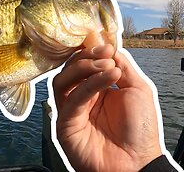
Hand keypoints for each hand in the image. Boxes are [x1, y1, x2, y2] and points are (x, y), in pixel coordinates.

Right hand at [53, 44, 161, 170]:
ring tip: (107, 66)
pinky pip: (71, 99)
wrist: (137, 162)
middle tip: (105, 54)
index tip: (103, 43)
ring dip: (83, 68)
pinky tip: (107, 77)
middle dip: (86, 57)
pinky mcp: (64, 123)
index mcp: (95, 88)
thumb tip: (106, 44)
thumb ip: (122, 66)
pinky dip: (88, 84)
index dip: (89, 51)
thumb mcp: (138, 89)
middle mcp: (80, 97)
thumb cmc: (140, 130)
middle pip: (69, 69)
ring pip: (62, 80)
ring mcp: (71, 109)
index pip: (82, 63)